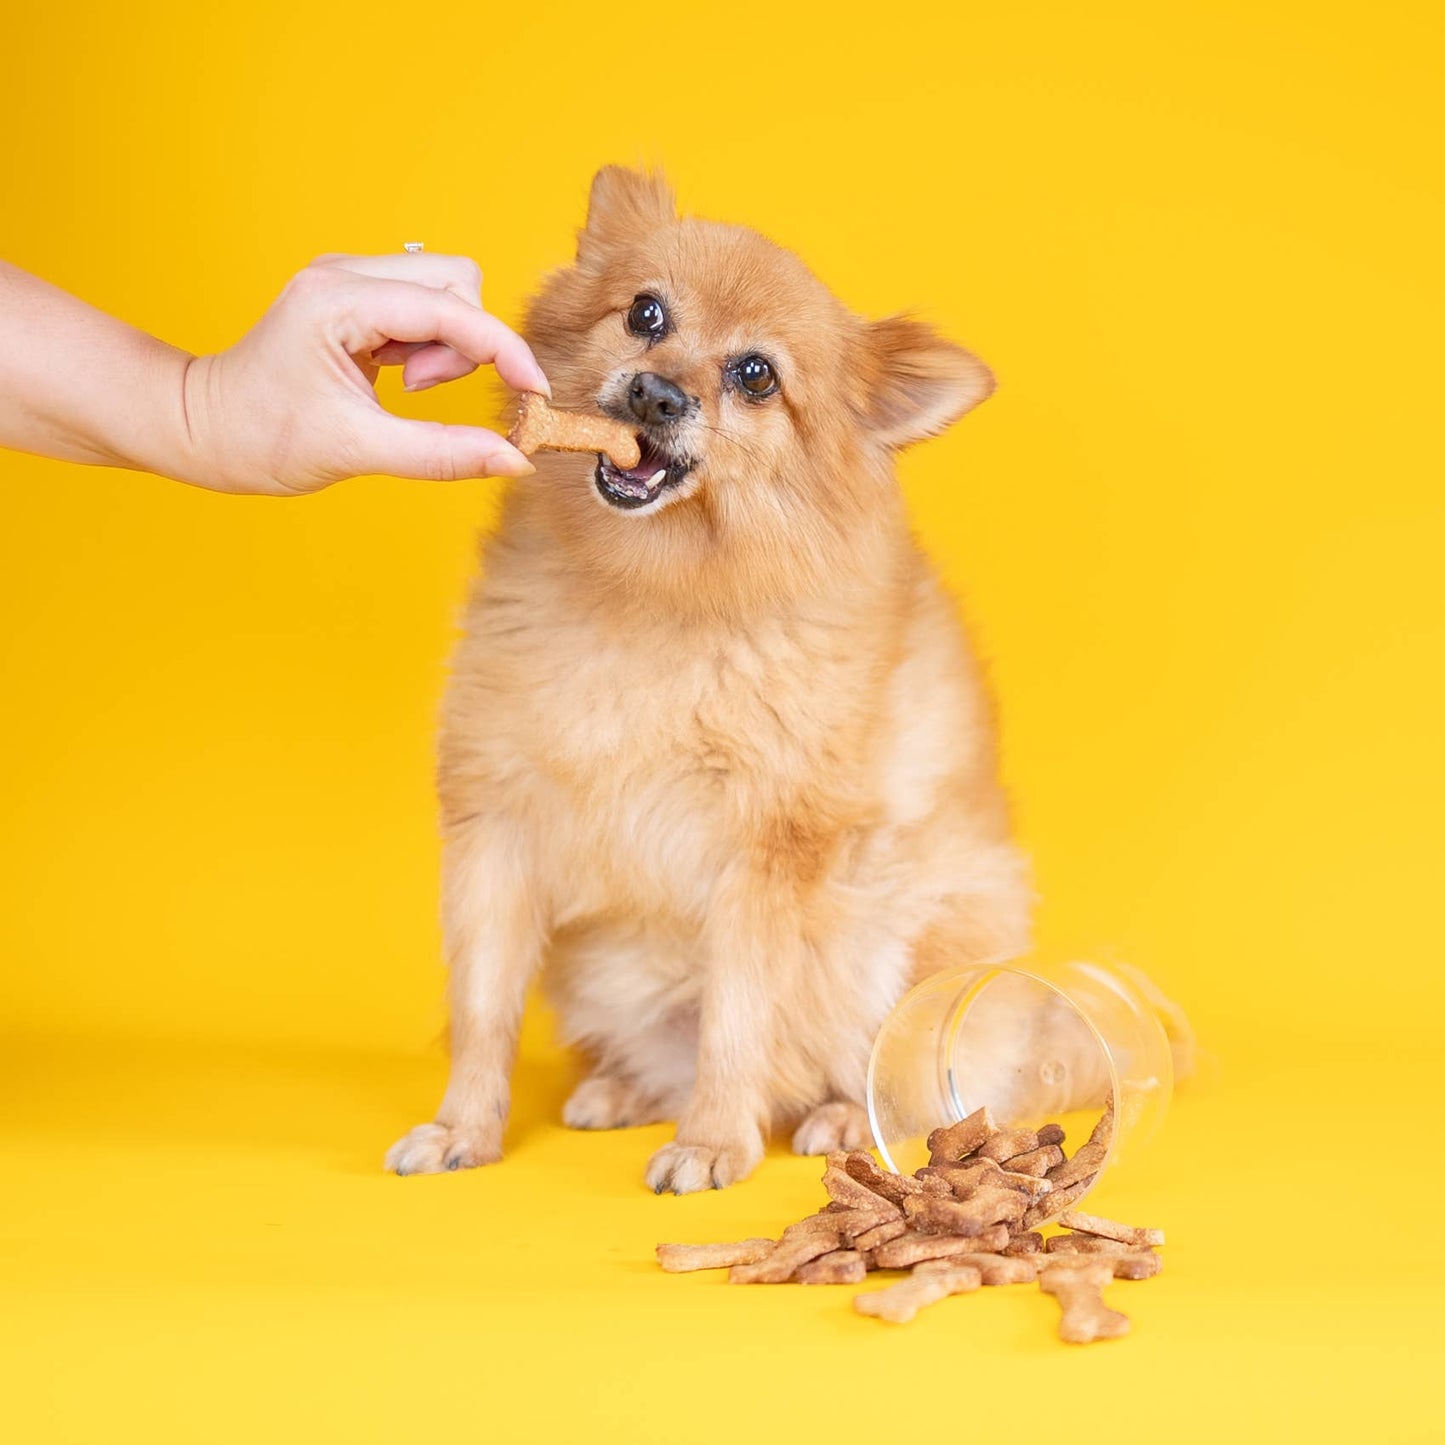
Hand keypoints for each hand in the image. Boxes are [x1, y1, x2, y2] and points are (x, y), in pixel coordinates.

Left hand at [181, 252, 546, 493]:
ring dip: (447, 346)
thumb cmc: (260, 437)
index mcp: (338, 300)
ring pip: (446, 293)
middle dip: (465, 342)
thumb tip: (514, 459)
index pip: (450, 307)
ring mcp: (351, 283)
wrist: (203, 429)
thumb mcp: (357, 451)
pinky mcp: (357, 302)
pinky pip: (424, 310)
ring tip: (403, 386)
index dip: (503, 349)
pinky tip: (394, 376)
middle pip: (456, 281)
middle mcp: (345, 275)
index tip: (533, 394)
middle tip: (420, 390)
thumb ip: (443, 454)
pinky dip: (429, 348)